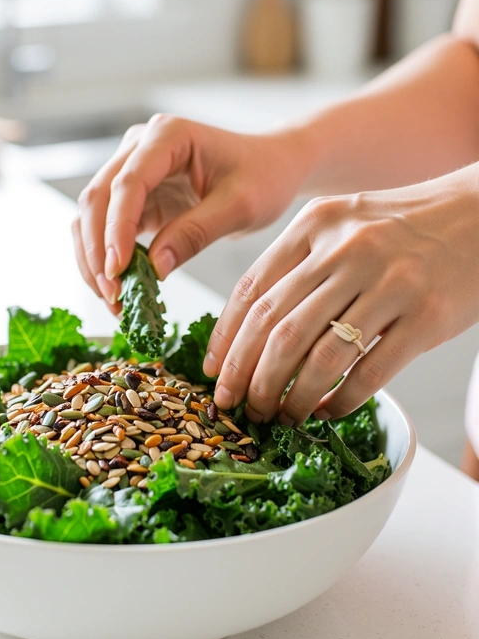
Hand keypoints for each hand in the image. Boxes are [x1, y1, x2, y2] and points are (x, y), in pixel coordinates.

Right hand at [72, 114, 308, 310]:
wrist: (273, 167)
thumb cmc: (264, 176)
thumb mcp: (240, 205)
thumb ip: (197, 232)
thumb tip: (154, 267)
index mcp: (168, 136)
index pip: (128, 183)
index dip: (116, 229)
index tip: (117, 270)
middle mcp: (140, 147)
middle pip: (97, 199)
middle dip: (97, 250)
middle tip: (112, 295)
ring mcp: (132, 170)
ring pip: (92, 216)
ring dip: (94, 259)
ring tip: (113, 301)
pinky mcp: (135, 196)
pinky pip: (106, 229)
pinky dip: (106, 260)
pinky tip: (119, 290)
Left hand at [205, 166, 478, 424]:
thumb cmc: (404, 226)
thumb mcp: (344, 223)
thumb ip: (299, 262)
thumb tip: (247, 329)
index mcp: (316, 223)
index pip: (252, 290)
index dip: (226, 340)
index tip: (213, 373)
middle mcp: (348, 249)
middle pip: (277, 328)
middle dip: (249, 377)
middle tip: (239, 406)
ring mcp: (389, 282)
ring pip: (318, 355)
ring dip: (290, 396)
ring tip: (280, 415)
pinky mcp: (426, 317)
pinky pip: (369, 372)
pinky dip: (339, 400)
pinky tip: (326, 411)